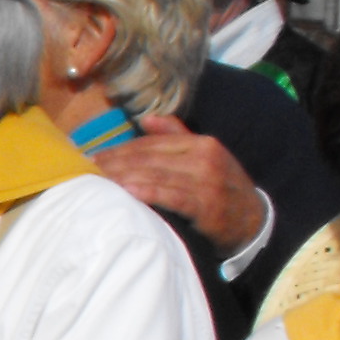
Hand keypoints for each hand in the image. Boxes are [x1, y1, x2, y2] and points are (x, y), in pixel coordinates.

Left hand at [99, 114, 262, 258]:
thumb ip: (177, 136)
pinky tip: (126, 192)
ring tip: (97, 182)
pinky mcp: (207, 206)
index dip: (120, 150)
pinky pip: (172, 196)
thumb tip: (147, 119)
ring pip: (156, 176)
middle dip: (115, 164)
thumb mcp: (205, 157)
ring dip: (124, 177)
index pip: (151, 144)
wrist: (253, 221)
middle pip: (149, 158)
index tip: (94, 158)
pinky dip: (148, 192)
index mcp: (201, 143)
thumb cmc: (221, 188)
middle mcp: (205, 158)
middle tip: (86, 172)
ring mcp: (207, 182)